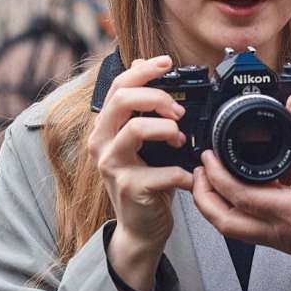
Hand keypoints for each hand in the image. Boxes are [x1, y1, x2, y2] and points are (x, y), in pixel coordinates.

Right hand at [84, 56, 195, 290]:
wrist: (140, 228)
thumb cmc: (146, 182)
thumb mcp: (143, 142)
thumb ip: (140, 107)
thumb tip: (140, 64)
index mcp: (106, 128)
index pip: (118, 86)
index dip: (143, 70)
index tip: (167, 62)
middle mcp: (102, 143)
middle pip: (123, 99)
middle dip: (157, 96)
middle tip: (179, 111)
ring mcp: (113, 166)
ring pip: (136, 128)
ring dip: (167, 129)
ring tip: (181, 140)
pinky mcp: (129, 188)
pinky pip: (161, 171)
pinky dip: (182, 172)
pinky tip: (188, 177)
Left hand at [192, 91, 290, 268]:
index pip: (240, 197)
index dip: (218, 176)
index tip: (210, 156)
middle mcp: (283, 233)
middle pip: (226, 223)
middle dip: (204, 197)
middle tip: (199, 172)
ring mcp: (284, 240)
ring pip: (236, 229)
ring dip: (219, 205)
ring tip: (215, 178)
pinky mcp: (290, 241)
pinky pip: (252, 229)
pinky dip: (239, 209)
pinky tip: (247, 188)